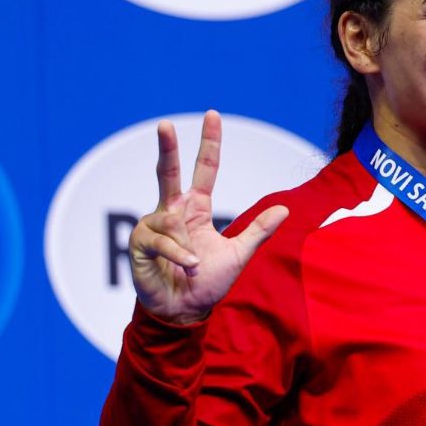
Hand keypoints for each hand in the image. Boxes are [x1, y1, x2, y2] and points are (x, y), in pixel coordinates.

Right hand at [129, 110, 288, 324]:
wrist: (185, 310)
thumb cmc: (208, 281)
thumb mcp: (240, 254)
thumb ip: (258, 230)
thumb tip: (285, 208)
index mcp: (196, 208)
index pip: (205, 170)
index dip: (209, 144)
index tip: (213, 115)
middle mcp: (173, 211)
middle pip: (168, 172)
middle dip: (167, 148)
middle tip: (165, 124)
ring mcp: (154, 225)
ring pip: (170, 220)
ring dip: (186, 246)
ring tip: (194, 265)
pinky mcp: (140, 243)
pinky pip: (162, 240)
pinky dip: (178, 255)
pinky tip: (187, 267)